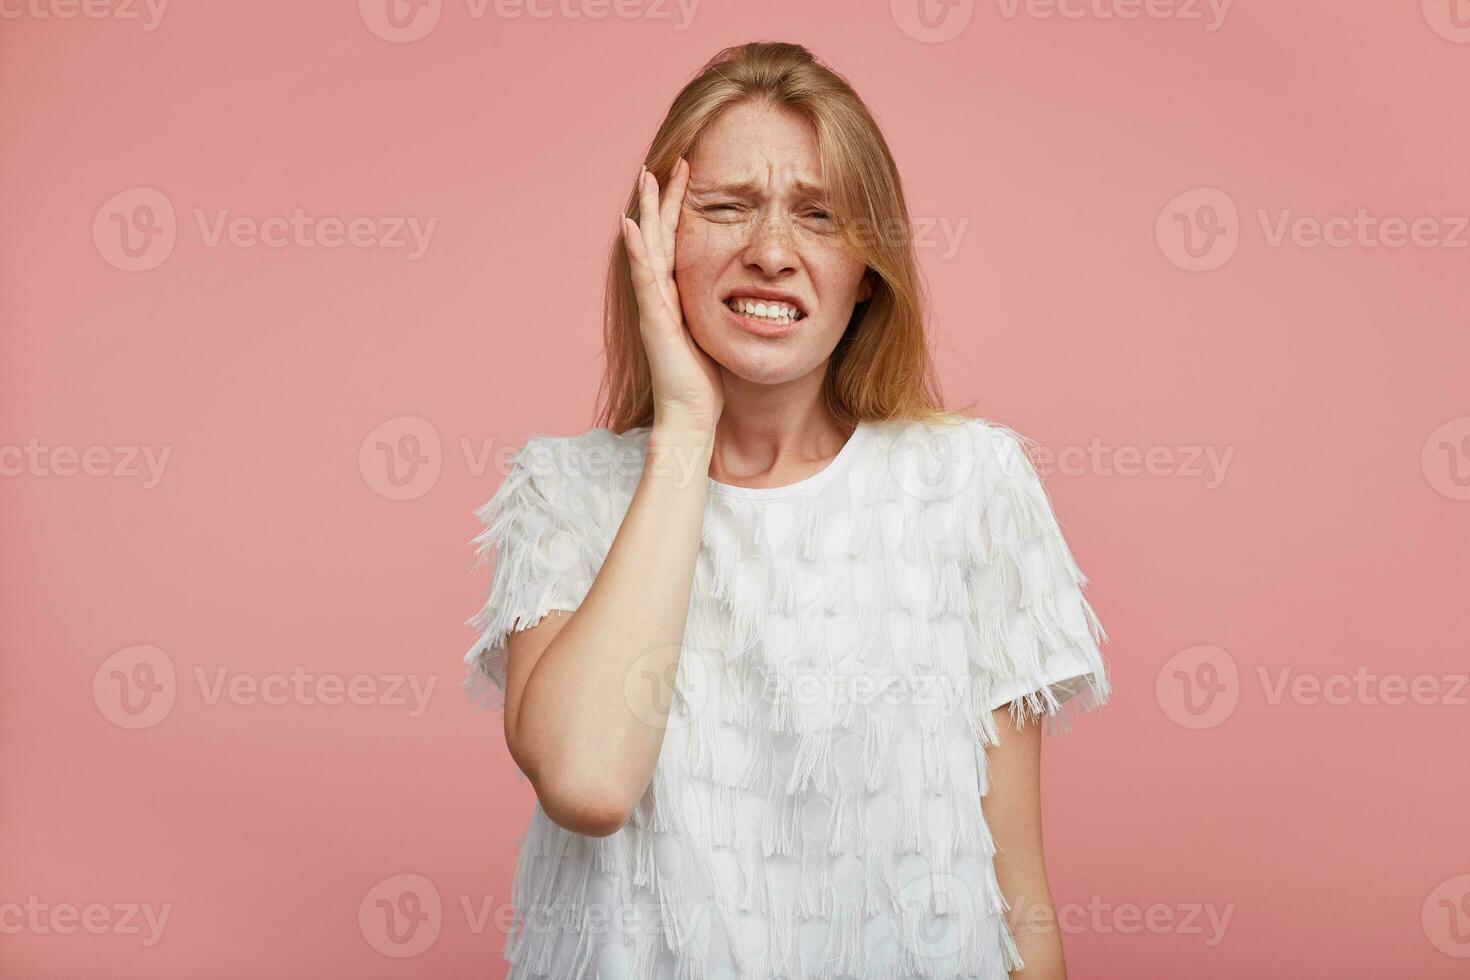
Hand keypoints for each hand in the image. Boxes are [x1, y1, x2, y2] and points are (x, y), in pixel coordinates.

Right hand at [619, 158, 722, 433]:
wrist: (690, 418)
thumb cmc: (706, 385)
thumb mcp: (718, 336)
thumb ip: (721, 313)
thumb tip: (749, 299)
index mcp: (677, 299)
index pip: (678, 246)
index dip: (682, 214)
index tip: (689, 180)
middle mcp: (660, 298)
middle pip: (659, 238)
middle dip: (662, 202)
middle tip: (664, 165)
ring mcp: (654, 307)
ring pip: (648, 250)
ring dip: (647, 214)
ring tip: (647, 180)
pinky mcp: (654, 321)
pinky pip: (645, 278)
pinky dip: (638, 250)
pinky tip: (631, 224)